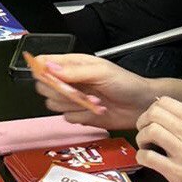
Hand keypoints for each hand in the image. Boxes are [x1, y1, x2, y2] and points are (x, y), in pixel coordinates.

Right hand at [32, 54, 155, 129]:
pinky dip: (81, 116)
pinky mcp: (79, 114)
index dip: (41, 70)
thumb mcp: (101, 72)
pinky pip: (67, 118)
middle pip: (44, 86)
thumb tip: (50, 67)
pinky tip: (95, 111)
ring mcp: (73, 99)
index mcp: (73, 64)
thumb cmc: (126, 83)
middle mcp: (70, 81)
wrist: (140, 105)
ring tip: (94, 101)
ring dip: (74, 105)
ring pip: (54, 104)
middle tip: (78, 91)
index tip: (49, 77)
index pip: (44, 63)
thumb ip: (74, 72)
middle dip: (59, 91)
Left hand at [134, 98, 181, 181]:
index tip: (150, 121)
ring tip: (146, 147)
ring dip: (141, 139)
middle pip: (154, 114)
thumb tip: (164, 116)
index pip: (166, 102)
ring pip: (150, 131)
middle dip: (143, 123)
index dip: (152, 110)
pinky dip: (141, 157)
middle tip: (144, 134)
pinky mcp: (179, 174)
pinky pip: (148, 157)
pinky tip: (147, 161)